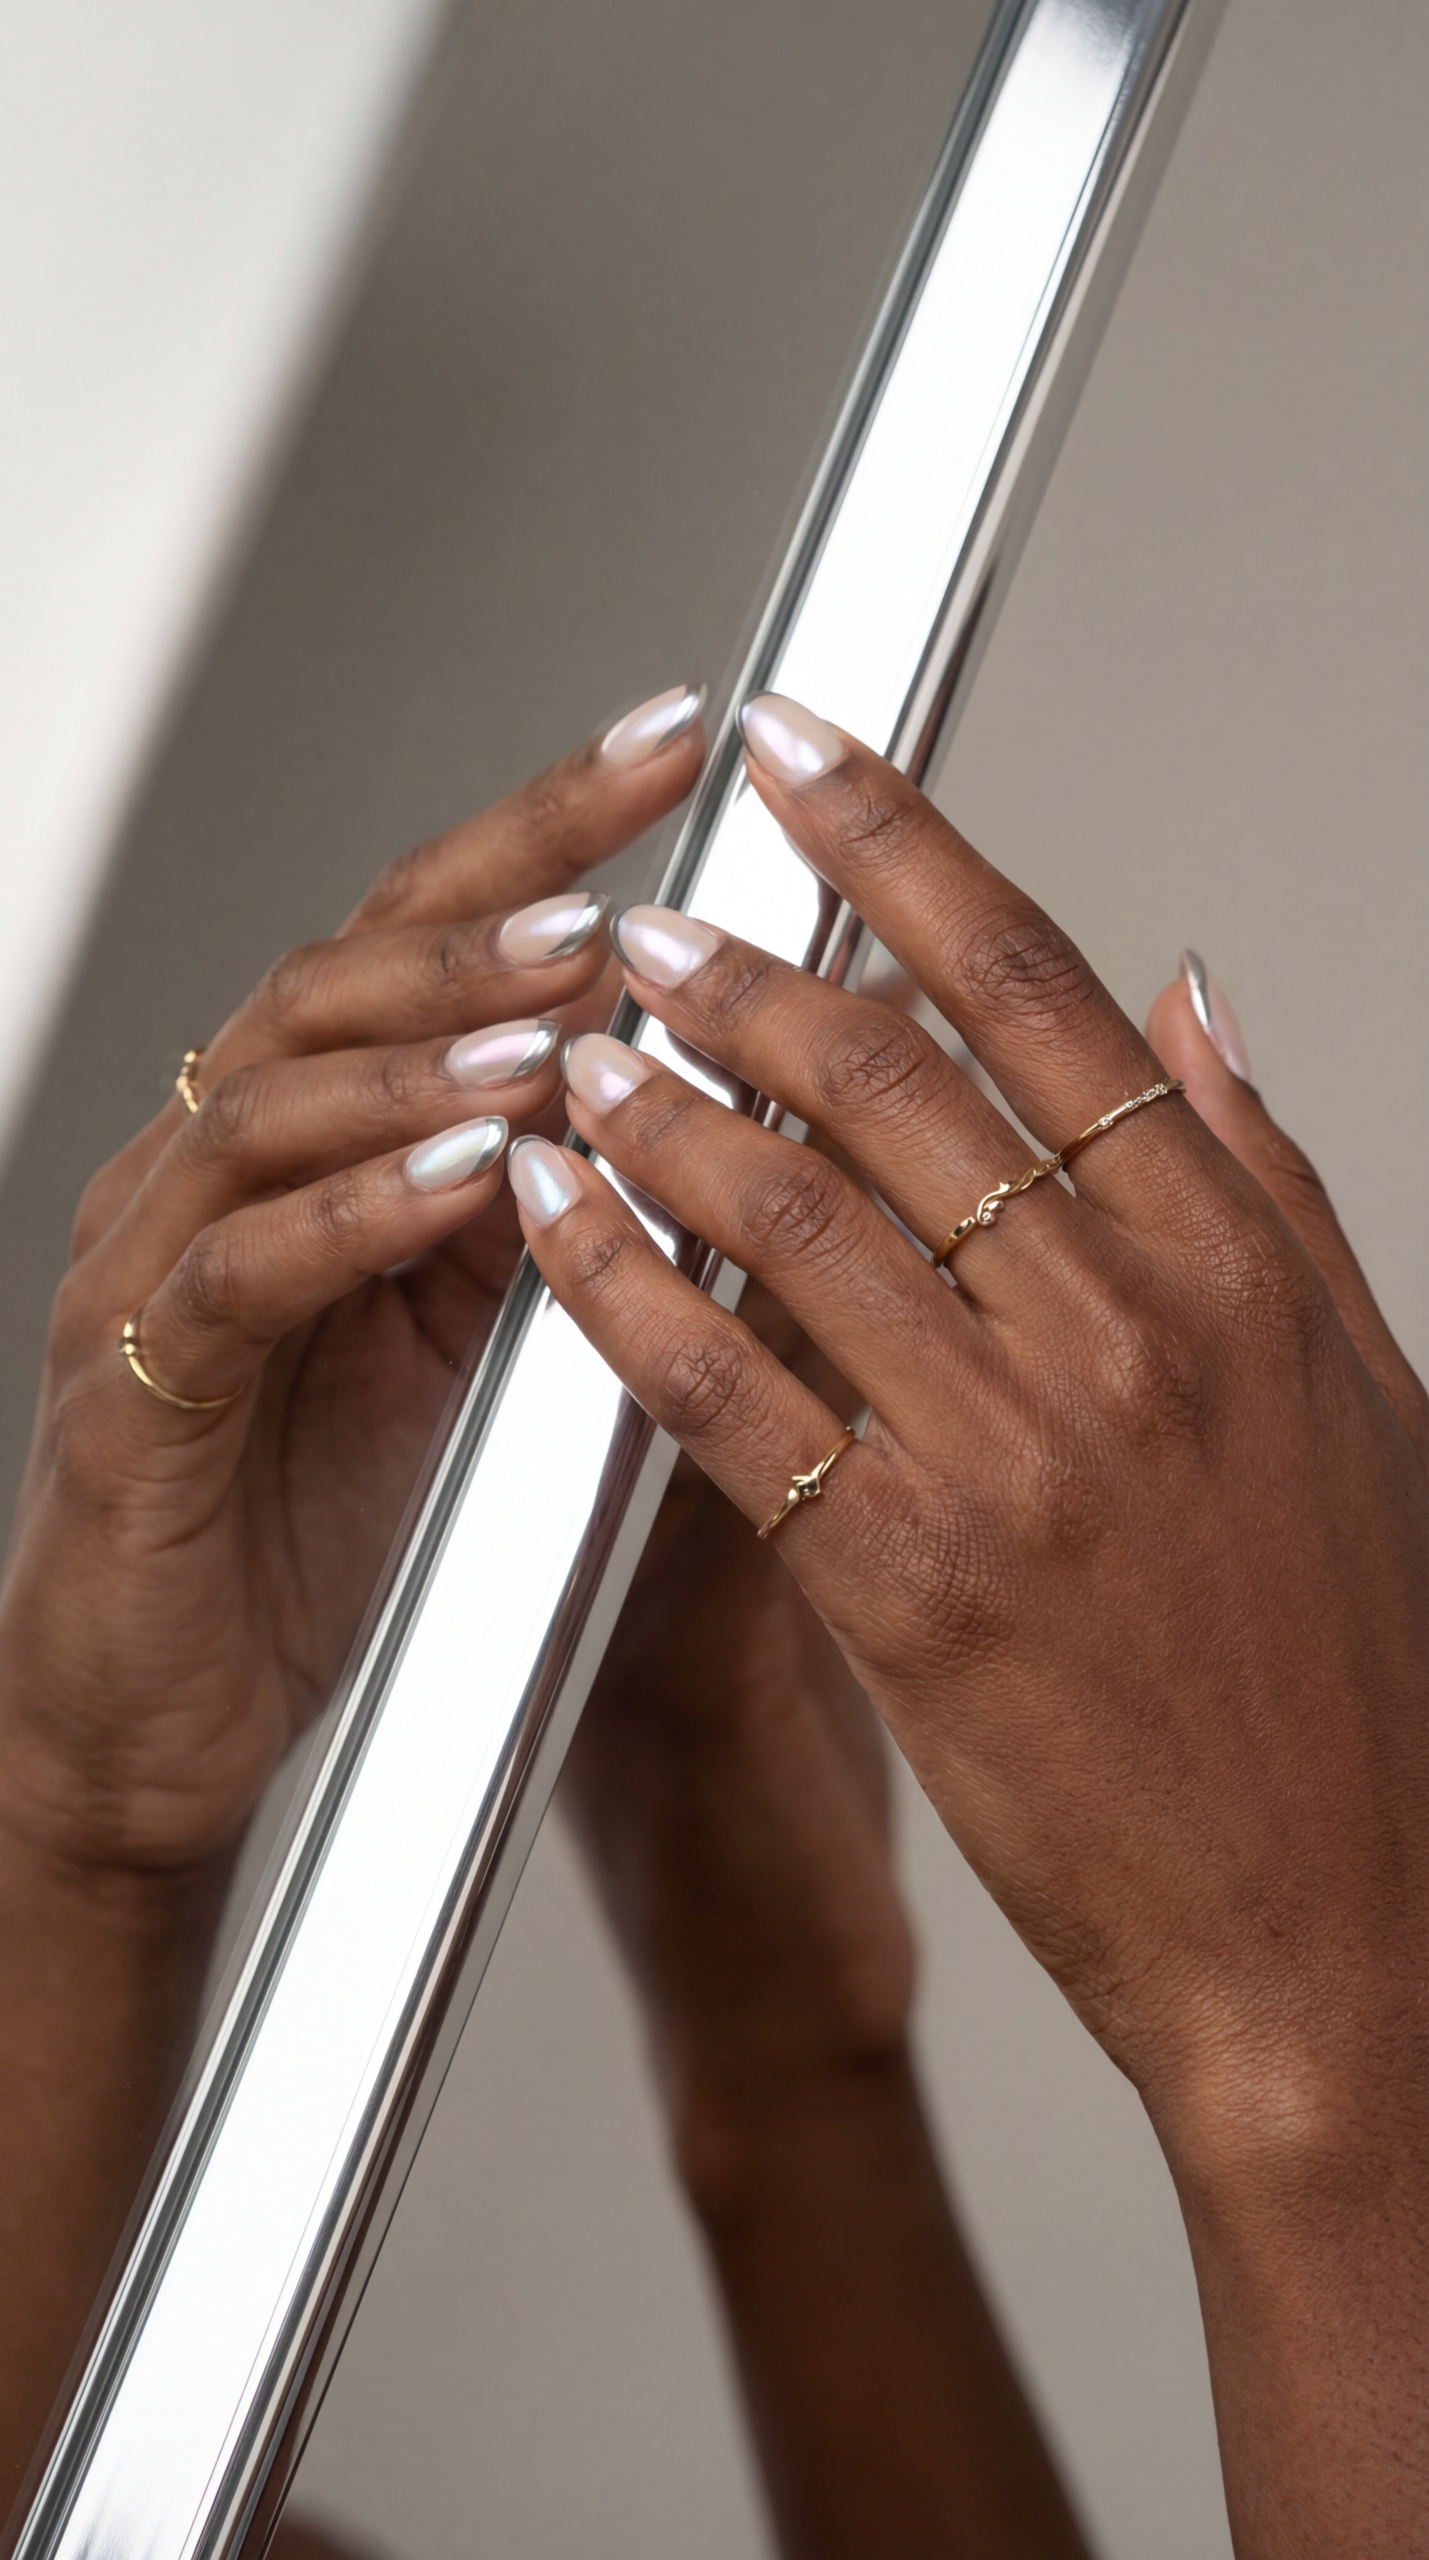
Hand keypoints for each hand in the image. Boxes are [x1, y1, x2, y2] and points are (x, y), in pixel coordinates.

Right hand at [0, 691, 705, 1877]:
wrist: (166, 1711)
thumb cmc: (312, 1519)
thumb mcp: (455, 1333)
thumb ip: (531, 1203)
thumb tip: (680, 1081)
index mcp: (303, 1136)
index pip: (421, 937)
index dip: (543, 832)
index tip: (675, 746)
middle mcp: (207, 1165)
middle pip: (337, 975)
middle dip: (488, 909)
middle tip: (622, 875)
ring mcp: (150, 1266)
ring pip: (269, 1098)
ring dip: (423, 1048)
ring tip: (557, 1010)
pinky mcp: (133, 1388)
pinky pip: (237, 1272)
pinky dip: (354, 1214)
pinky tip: (462, 1177)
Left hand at [509, 694, 1428, 2555]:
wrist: (1340, 1931)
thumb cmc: (1353, 1673)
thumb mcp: (1358, 1386)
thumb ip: (1266, 1175)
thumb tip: (1191, 991)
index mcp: (1233, 1261)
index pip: (1038, 989)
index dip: (901, 847)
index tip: (805, 759)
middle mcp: (1126, 1329)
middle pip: (892, 1076)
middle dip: (740, 969)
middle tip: (644, 917)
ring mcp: (1014, 1452)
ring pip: (790, 1209)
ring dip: (657, 1101)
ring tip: (569, 1040)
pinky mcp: (909, 1583)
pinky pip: (726, 1390)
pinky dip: (623, 1286)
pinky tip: (551, 1218)